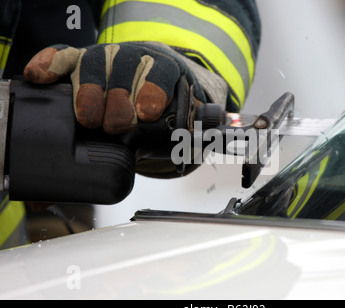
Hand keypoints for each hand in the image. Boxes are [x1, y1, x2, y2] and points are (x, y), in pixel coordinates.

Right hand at [24, 42, 207, 133]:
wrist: (146, 87)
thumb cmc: (165, 103)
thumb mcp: (187, 111)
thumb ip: (202, 122)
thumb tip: (220, 127)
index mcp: (164, 66)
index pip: (159, 71)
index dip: (152, 89)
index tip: (146, 113)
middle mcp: (134, 57)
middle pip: (124, 67)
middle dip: (119, 96)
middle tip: (115, 124)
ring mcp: (106, 58)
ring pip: (93, 62)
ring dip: (88, 88)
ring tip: (87, 117)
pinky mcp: (80, 62)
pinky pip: (63, 57)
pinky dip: (50, 65)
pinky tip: (38, 76)